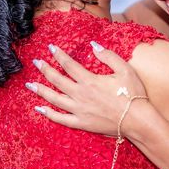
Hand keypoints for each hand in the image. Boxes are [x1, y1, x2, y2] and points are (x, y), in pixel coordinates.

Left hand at [27, 42, 148, 135]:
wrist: (138, 120)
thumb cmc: (133, 94)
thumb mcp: (125, 69)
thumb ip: (108, 56)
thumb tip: (94, 45)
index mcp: (90, 81)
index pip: (69, 65)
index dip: (59, 55)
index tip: (50, 48)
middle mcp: (81, 95)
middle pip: (57, 80)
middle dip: (45, 70)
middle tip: (36, 63)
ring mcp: (79, 110)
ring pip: (54, 99)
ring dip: (41, 91)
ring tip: (30, 85)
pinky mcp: (82, 123)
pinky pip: (61, 119)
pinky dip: (49, 114)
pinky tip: (40, 109)